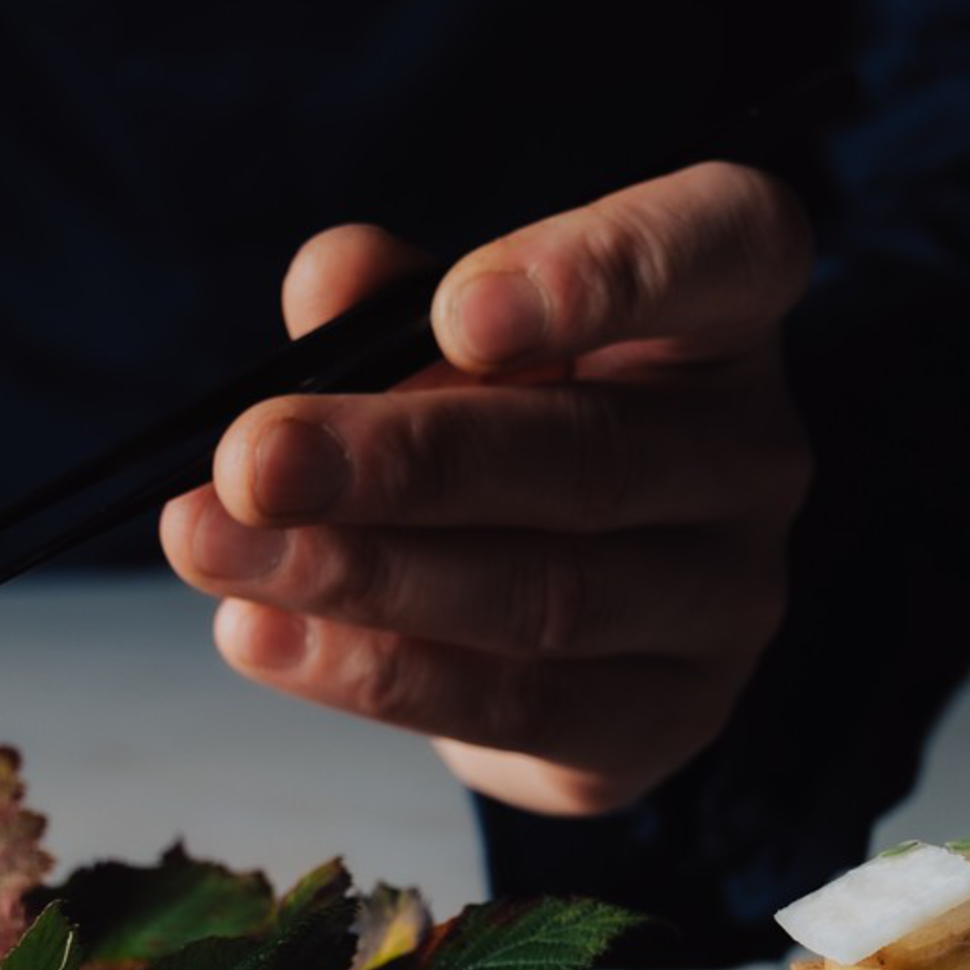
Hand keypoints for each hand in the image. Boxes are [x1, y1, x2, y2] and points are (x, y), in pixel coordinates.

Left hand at [160, 159, 813, 818]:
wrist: (561, 613)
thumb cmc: (507, 421)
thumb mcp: (450, 338)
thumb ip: (393, 301)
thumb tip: (329, 280)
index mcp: (723, 312)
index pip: (727, 248)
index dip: (609, 273)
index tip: (462, 308)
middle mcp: (754, 455)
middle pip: (592, 458)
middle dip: (402, 462)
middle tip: (251, 460)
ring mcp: (727, 601)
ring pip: (544, 597)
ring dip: (360, 576)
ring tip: (214, 548)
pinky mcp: (663, 721)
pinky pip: (515, 707)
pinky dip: (371, 674)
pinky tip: (261, 635)